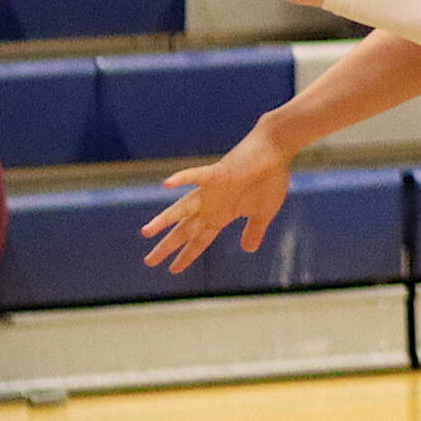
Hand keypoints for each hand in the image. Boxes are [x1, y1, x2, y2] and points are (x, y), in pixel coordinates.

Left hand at [141, 122, 295, 270]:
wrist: (275, 150)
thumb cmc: (270, 179)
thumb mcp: (264, 214)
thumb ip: (254, 231)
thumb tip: (248, 250)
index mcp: (222, 214)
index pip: (200, 239)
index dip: (187, 255)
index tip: (173, 269)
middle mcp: (211, 204)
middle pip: (185, 229)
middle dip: (167, 246)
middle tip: (148, 262)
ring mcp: (211, 190)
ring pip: (183, 208)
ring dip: (164, 220)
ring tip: (145, 232)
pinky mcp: (217, 174)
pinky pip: (196, 176)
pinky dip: (182, 179)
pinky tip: (167, 184)